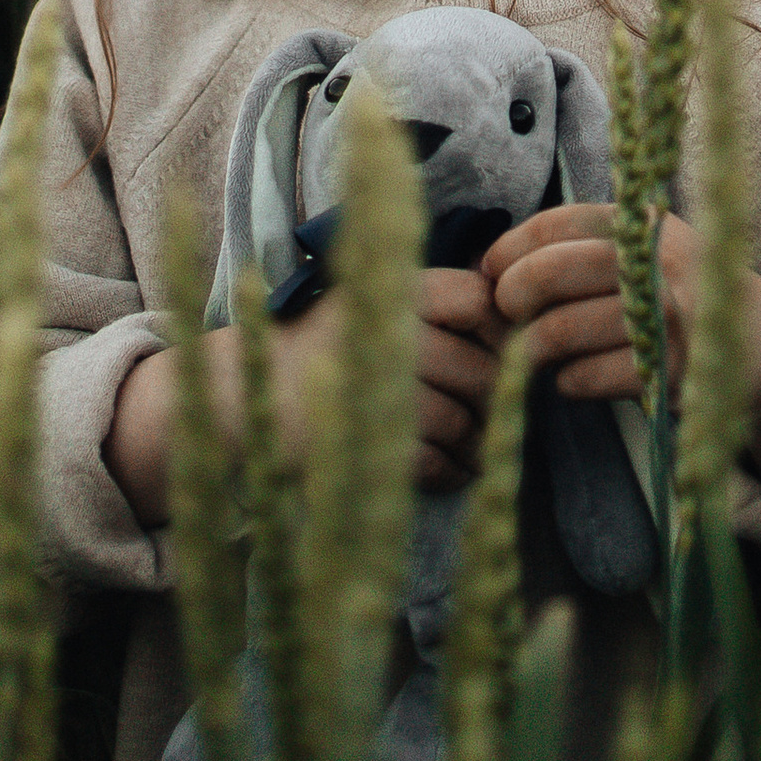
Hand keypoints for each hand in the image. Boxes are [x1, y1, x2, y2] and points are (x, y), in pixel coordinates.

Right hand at [101, 266, 511, 522]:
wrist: (246, 393)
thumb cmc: (328, 346)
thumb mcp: (372, 301)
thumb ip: (435, 305)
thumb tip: (514, 316)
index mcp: (395, 288)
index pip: (479, 300)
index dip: (500, 330)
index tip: (499, 352)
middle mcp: (387, 330)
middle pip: (479, 368)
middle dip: (491, 398)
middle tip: (491, 411)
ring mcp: (373, 388)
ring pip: (461, 420)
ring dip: (476, 442)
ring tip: (474, 447)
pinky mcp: (361, 441)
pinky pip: (435, 462)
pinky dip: (451, 472)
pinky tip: (449, 470)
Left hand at [480, 201, 760, 481]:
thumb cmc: (684, 298)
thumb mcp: (647, 252)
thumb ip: (587, 249)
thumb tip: (494, 262)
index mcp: (646, 224)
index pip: (560, 222)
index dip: (512, 245)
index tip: (489, 269)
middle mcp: (659, 261)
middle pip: (555, 271)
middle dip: (513, 294)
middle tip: (505, 313)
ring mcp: (670, 317)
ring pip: (565, 329)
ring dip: (533, 347)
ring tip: (529, 354)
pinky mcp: (672, 371)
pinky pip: (591, 377)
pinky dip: (568, 381)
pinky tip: (571, 379)